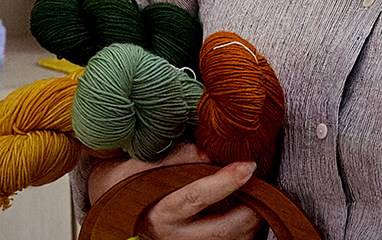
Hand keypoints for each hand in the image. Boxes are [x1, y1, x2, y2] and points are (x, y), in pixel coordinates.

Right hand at [85, 143, 264, 239]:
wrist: (117, 216)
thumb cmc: (128, 188)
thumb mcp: (136, 167)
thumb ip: (171, 157)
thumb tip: (205, 150)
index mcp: (159, 214)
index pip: (195, 198)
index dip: (224, 182)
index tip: (247, 165)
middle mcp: (176, 238)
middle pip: (224, 228)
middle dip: (252, 207)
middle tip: (265, 183)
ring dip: (254, 219)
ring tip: (261, 193)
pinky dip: (248, 229)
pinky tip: (250, 209)